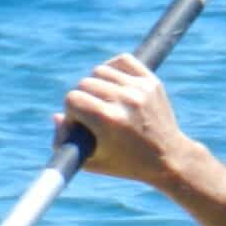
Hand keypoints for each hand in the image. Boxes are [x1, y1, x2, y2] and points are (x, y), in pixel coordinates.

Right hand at [58, 54, 185, 186]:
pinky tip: (113, 84)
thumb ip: (66, 142)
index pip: (72, 99)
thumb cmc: (126, 164)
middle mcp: (125, 101)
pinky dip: (113, 68)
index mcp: (109, 121)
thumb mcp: (92, 161)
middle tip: (92, 116)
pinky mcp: (151, 82)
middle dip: (83, 100)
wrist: (169, 159)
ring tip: (103, 102)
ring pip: (101, 71)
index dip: (71, 114)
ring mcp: (139, 89)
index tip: (81, 125)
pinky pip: (123, 60)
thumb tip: (56, 116)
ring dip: (96, 85)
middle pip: (84, 84)